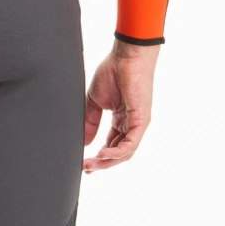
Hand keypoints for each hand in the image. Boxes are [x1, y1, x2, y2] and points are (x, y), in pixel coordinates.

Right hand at [83, 41, 159, 173]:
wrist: (125, 57)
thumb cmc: (113, 72)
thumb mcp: (95, 102)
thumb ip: (90, 122)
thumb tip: (83, 142)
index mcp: (121, 120)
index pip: (111, 145)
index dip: (98, 157)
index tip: (84, 164)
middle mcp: (130, 124)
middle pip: (118, 153)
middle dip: (101, 163)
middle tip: (85, 168)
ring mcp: (137, 124)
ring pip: (124, 152)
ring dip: (107, 161)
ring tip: (91, 164)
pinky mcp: (141, 121)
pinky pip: (130, 144)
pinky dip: (117, 152)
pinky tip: (103, 154)